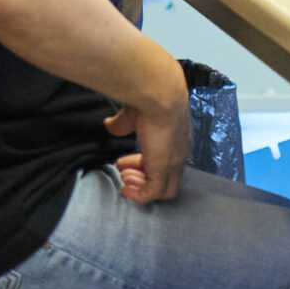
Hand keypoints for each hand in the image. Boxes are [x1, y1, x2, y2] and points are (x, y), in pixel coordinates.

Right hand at [105, 75, 189, 204]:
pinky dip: (139, 196)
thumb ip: (122, 124)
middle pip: (167, 179)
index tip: (125, 162)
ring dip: (141, 188)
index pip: (165, 160)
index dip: (144, 164)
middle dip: (142, 178)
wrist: (158, 92)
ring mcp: (173, 163)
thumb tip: (110, 126)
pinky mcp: (163, 170)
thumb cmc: (147, 97)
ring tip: (123, 180)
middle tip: (124, 173)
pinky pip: (153, 193)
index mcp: (176, 139)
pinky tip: (125, 190)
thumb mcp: (132, 114)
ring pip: (163, 190)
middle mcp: (179, 154)